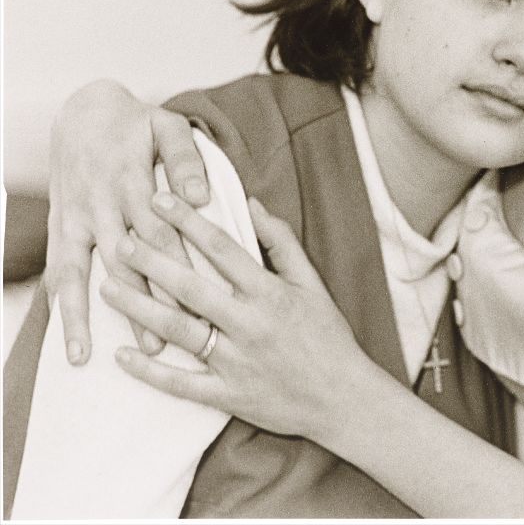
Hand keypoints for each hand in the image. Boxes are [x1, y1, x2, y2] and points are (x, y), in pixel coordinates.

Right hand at [46, 80, 208, 362]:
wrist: (83, 113)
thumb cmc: (136, 124)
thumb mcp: (167, 125)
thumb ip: (186, 159)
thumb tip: (199, 197)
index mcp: (134, 180)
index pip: (163, 232)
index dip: (181, 267)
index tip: (202, 302)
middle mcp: (103, 204)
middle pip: (129, 260)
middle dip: (149, 301)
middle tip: (169, 342)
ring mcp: (78, 219)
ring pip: (87, 272)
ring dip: (95, 314)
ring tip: (108, 353)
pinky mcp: (61, 229)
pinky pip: (60, 272)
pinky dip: (63, 308)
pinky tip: (71, 343)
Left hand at [105, 192, 369, 440]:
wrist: (342, 396)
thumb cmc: (327, 334)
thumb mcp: (312, 281)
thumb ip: (281, 242)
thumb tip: (252, 204)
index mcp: (270, 292)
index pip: (221, 247)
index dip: (188, 221)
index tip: (160, 200)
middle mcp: (249, 323)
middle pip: (191, 286)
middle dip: (152, 262)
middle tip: (121, 241)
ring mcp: (236, 361)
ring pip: (179, 330)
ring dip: (140, 308)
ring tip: (109, 288)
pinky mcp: (227, 394)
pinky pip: (181, 383)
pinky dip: (150, 371)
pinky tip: (122, 356)